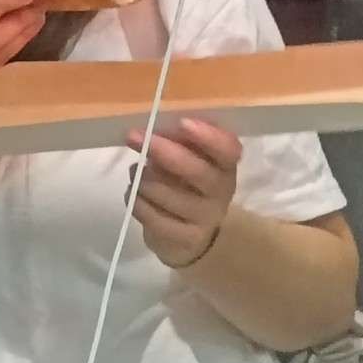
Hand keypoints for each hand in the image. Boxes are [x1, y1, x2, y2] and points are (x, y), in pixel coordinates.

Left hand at [127, 119, 242, 268]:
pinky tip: (134, 194)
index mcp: (225, 165)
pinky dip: (137, 202)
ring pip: (167, 194)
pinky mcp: (185, 240)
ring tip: (136, 172)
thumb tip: (153, 128)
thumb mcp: (190, 159)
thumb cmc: (187, 183)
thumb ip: (179, 141)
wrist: (191, 232)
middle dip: (162, 151)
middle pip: (196, 171)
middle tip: (134, 136)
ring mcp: (205, 219)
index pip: (228, 150)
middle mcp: (221, 191)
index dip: (208, 136)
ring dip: (142, 179)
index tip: (182, 122)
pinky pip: (153, 219)